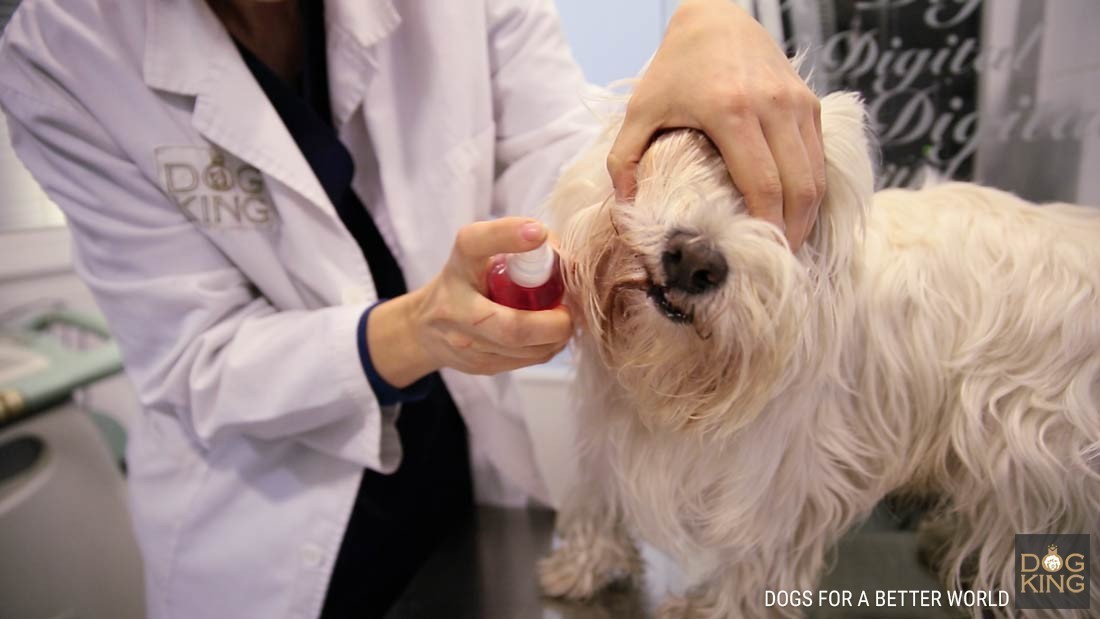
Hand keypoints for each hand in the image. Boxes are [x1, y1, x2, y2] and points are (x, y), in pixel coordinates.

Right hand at [368, 218, 571, 386]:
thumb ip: (524, 248)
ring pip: (525, 350)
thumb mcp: (483, 255)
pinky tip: (548, 335)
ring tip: (563, 321)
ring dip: (556, 337)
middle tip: (569, 311)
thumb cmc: (469, 282)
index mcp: (459, 264)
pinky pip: (525, 361)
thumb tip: (572, 261)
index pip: (475, 244)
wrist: (426, 328)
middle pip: (511, 326)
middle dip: (553, 323)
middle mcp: (455, 304)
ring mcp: (464, 342)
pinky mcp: (478, 366)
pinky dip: (546, 348)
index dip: (507, 235)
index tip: (539, 232)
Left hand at [608, 0, 824, 251]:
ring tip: (790, 244)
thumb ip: (624, 159)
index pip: (763, 185)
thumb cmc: (674, 68)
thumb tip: (625, 207)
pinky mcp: (809, 102)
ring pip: (817, 174)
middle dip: (794, 231)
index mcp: (731, 112)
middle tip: (780, 262)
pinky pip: (819, 156)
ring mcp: (797, 103)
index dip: (768, 227)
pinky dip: (813, 189)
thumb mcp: (640, 110)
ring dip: (808, 215)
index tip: (762, 256)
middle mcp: (773, 107)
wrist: (715, 18)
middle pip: (799, 187)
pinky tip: (797, 213)